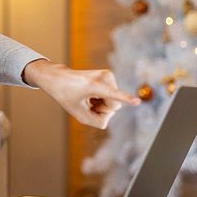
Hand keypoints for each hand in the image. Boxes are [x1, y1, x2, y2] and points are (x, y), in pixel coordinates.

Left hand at [22, 59, 139, 128]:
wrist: (59, 77)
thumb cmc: (66, 96)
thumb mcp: (79, 115)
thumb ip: (98, 122)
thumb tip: (111, 116)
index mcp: (93, 86)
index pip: (112, 95)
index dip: (126, 99)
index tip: (137, 102)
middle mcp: (103, 77)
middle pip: (114, 106)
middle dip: (102, 109)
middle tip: (87, 103)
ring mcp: (107, 74)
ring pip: (114, 102)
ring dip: (101, 104)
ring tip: (87, 97)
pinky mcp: (109, 75)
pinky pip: (112, 96)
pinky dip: (102, 99)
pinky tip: (91, 95)